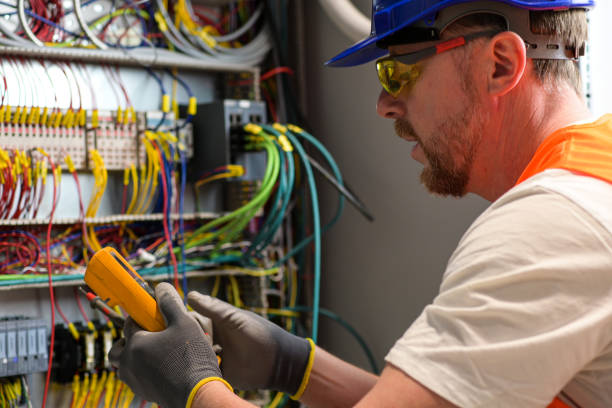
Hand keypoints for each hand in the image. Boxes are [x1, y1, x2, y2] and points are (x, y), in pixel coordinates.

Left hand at [109, 283, 230, 407]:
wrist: (197, 395)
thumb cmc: (191, 358)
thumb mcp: (184, 323)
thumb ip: (170, 303)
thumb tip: (161, 287)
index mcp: (136, 343)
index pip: (129, 322)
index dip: (141, 315)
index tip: (152, 314)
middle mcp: (129, 362)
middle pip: (118, 347)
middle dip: (129, 339)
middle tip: (150, 335)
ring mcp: (134, 380)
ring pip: (124, 364)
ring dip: (134, 356)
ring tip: (156, 351)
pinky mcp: (143, 392)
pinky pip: (134, 377)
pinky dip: (141, 369)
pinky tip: (162, 366)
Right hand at [187, 291, 313, 395]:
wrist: (277, 361)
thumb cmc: (259, 333)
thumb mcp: (233, 318)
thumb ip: (212, 308)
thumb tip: (189, 295)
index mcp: (218, 322)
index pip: (193, 318)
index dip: (182, 319)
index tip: (170, 321)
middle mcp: (216, 337)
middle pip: (192, 337)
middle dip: (184, 339)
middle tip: (177, 342)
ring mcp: (217, 355)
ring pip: (195, 354)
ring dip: (190, 355)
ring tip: (185, 356)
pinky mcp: (220, 372)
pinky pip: (203, 371)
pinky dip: (197, 370)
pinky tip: (193, 369)